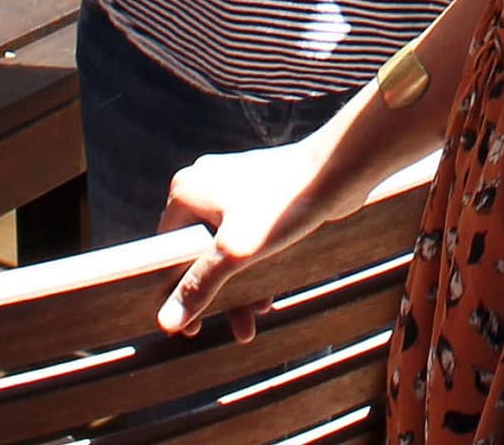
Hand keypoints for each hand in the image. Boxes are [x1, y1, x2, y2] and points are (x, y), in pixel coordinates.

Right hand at [156, 138, 352, 336]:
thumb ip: (198, 287)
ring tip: (254, 320)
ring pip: (225, 251)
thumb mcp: (235, 253)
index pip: (167, 255)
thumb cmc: (283, 208)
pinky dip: (254, 268)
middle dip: (217, 297)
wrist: (337, 172)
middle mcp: (204, 186)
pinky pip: (246, 240)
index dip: (177, 295)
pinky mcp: (259, 195)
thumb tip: (165, 322)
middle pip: (198, 255)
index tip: (191, 330)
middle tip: (227, 330)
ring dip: (239, 288)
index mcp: (186, 192)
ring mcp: (232, 189)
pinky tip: (267, 296)